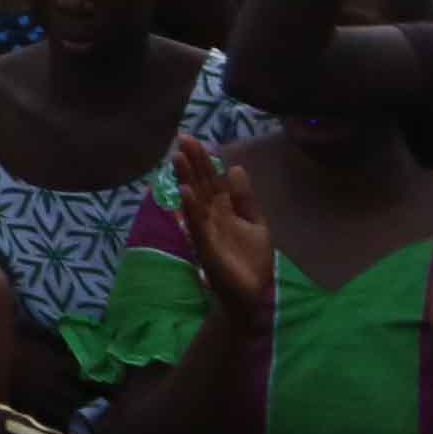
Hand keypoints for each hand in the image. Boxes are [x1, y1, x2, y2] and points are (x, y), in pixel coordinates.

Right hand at [168, 132, 271, 300]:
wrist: (251, 295)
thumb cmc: (251, 261)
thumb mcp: (255, 224)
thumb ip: (245, 199)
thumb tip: (235, 167)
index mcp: (225, 209)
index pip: (212, 179)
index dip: (204, 160)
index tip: (193, 139)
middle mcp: (212, 216)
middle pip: (201, 184)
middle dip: (192, 162)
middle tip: (181, 138)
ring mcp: (207, 230)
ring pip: (195, 200)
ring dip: (186, 180)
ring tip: (177, 158)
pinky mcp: (206, 247)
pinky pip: (197, 225)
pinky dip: (191, 209)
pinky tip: (185, 192)